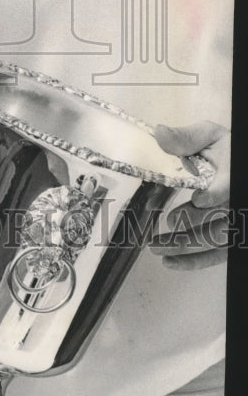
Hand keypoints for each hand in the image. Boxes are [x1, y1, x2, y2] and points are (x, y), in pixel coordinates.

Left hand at [150, 121, 229, 269]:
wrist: (238, 166)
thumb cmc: (226, 151)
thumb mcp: (211, 137)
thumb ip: (187, 138)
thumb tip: (159, 133)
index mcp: (234, 174)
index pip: (228, 189)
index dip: (215, 196)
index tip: (198, 199)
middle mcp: (238, 201)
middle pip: (220, 223)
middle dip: (191, 228)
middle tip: (165, 227)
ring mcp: (236, 222)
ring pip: (215, 242)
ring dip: (185, 248)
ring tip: (156, 248)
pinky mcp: (231, 236)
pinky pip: (217, 255)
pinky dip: (195, 261)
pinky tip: (171, 262)